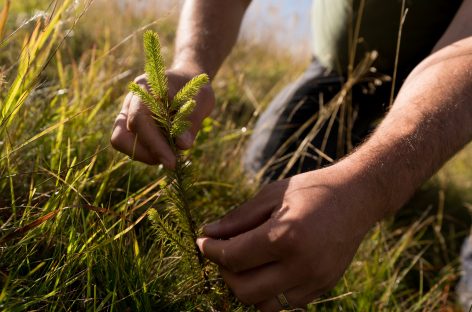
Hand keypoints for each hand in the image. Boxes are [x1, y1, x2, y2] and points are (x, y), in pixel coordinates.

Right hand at [110, 69, 213, 167]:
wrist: (188, 82)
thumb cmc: (196, 89)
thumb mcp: (202, 101)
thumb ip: (191, 122)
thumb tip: (182, 146)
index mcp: (145, 87)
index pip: (139, 120)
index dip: (154, 144)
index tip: (171, 162)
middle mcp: (131, 101)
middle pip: (121, 135)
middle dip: (146, 153)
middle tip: (171, 160)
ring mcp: (128, 114)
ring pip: (123, 142)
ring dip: (147, 154)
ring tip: (172, 154)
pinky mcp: (132, 126)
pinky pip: (132, 145)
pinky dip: (149, 152)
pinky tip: (168, 150)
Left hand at [197, 166, 378, 310]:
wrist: (356, 197)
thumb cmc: (311, 189)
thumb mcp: (271, 195)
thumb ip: (238, 218)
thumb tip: (208, 233)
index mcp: (286, 236)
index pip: (234, 258)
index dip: (211, 251)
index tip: (203, 242)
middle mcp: (301, 265)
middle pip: (244, 290)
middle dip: (225, 273)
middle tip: (224, 253)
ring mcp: (315, 280)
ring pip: (264, 304)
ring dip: (246, 287)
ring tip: (245, 263)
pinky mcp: (324, 286)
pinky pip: (286, 303)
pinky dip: (269, 291)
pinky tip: (267, 269)